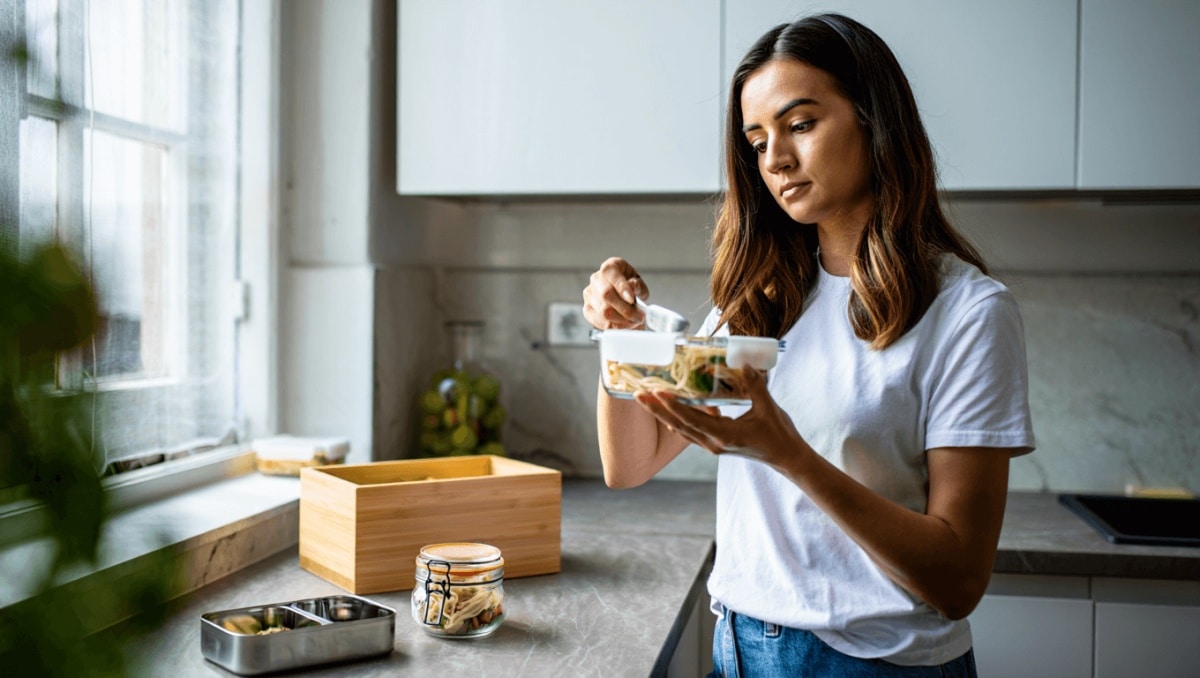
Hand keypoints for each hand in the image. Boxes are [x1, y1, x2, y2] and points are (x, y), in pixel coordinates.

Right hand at [582, 257, 647, 329]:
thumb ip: (638, 285)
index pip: (612, 276)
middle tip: (639, 317)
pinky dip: (615, 327)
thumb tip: (633, 286)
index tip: (632, 299)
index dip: (622, 288)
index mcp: (610, 267)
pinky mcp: (587, 310)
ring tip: (634, 322)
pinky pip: (600, 323)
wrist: (623, 297)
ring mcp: (589, 295)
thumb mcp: (639, 283)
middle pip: (606, 295)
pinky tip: (625, 326)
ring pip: (604, 312)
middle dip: (626, 310)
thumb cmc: (631, 288)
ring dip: (622, 321)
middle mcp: (596, 279)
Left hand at [633, 367, 805, 469]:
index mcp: (724, 436)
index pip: (692, 419)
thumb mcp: (768, 408)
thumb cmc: (779, 435)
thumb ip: (755, 386)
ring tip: (647, 400)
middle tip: (638, 394)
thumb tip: (744, 364)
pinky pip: (692, 431)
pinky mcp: (717, 444)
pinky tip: (673, 408)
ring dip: (663, 415)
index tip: (657, 393)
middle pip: (678, 425)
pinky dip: (680, 419)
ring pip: (682, 429)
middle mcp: (714, 443)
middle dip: (657, 410)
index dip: (673, 406)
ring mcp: (714, 445)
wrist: (787, 458)